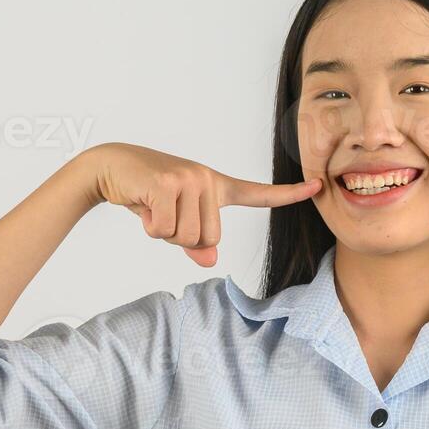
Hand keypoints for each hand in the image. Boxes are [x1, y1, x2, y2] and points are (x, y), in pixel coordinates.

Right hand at [88, 142, 322, 266]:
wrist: (111, 168)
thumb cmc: (146, 196)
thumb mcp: (175, 221)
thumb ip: (197, 243)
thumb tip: (210, 260)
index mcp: (216, 186)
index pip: (258, 194)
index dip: (288, 194)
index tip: (317, 188)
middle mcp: (207, 180)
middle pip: (209, 240)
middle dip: (181, 239)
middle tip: (163, 213)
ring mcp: (189, 180)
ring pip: (188, 238)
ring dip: (164, 233)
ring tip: (154, 207)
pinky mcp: (168, 184)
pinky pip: (166, 230)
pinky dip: (150, 226)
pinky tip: (143, 203)